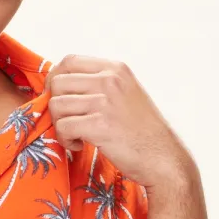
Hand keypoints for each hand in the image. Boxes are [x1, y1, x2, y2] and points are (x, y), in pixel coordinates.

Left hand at [46, 54, 192, 188]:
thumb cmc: (142, 130)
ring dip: (59, 124)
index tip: (56, 96)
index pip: (70, 60)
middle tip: (67, 120)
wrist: (164, 158)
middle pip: (57, 82)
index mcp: (116, 69)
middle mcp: (110, 80)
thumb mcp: (126, 93)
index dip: (55, 77)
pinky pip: (62, 127)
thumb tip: (59, 82)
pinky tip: (80, 145)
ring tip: (76, 135)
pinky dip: (65, 139)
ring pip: (56, 105)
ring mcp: (105, 102)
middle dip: (54, 104)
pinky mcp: (100, 125)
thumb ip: (99, 83)